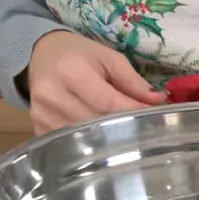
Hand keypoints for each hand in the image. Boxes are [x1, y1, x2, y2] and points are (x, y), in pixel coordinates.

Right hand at [25, 30, 165, 133]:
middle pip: (97, 123)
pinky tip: (101, 138)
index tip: (155, 117)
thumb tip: (159, 101)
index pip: (109, 103)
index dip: (134, 112)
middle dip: (124, 126)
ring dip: (109, 138)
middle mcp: (53, 96)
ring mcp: (43, 116)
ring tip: (123, 131)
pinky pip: (71, 144)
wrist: (42, 55)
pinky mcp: (39, 130)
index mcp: (71, 73)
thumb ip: (133, 81)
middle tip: (143, 127)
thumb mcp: (109, 58)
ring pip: (85, 138)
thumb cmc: (80, 55)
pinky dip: (90, 144)